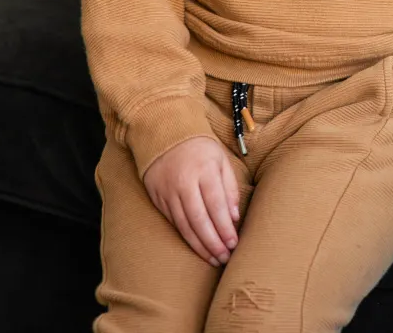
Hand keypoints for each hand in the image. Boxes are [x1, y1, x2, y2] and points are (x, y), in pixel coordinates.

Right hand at [143, 136, 240, 265]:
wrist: (164, 134)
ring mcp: (168, 192)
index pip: (216, 205)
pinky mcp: (158, 198)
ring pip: (184, 225)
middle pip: (199, 219)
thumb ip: (229, 187)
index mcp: (204, 170)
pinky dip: (185, 237)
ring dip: (200, 245)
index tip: (234, 243)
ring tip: (213, 259)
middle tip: (225, 258)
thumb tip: (234, 217)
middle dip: (213, 242)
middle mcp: (184, 182)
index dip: (225, 227)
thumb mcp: (221, 159)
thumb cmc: (199, 148)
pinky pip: (173, 222)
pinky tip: (197, 247)